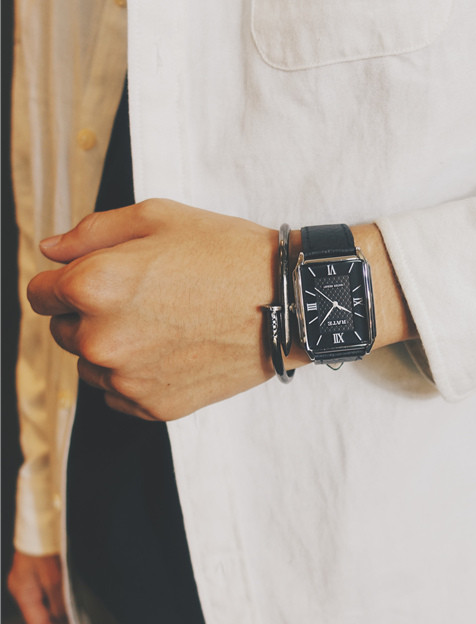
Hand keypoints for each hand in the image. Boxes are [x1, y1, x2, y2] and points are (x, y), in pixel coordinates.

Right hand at [7, 551, 69, 623]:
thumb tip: (63, 617)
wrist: (40, 520)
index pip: (37, 623)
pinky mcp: (37, 570)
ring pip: (44, 604)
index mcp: (23, 592)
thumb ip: (58, 598)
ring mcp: (29, 580)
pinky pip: (47, 592)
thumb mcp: (53, 574)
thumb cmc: (43, 544)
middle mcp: (24, 588)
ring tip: (73, 622)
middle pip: (40, 615)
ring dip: (58, 613)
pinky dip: (57, 600)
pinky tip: (68, 604)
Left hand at [27, 199, 301, 420]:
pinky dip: (137, 373)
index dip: (64, 279)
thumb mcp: (160, 217)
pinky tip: (172, 350)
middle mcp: (101, 340)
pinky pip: (121, 392)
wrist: (287, 303)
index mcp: (94, 287)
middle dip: (90, 312)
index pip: (39, 292)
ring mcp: (129, 380)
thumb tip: (51, 250)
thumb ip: (91, 231)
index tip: (93, 277)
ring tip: (162, 324)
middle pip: (64, 330)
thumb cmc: (228, 255)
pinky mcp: (155, 406)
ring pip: (92, 365)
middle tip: (143, 296)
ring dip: (112, 345)